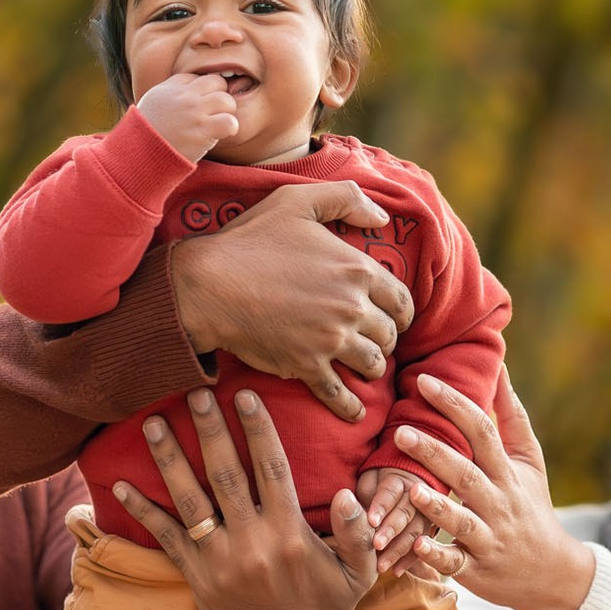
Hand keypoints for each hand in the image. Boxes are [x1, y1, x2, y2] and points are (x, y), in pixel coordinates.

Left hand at [111, 386, 376, 609]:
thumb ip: (357, 534)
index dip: (258, 429)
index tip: (245, 396)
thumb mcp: (356, 576)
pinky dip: (143, 511)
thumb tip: (349, 493)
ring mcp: (219, 562)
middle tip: (195, 392)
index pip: (273, 470)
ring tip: (152, 422)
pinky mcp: (197, 578)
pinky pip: (166, 538)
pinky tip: (122, 485)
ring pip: (190, 500)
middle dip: (209, 431)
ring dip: (169, 459)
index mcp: (290, 536)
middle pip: (225, 475)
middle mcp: (251, 544)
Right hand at [135, 72, 240, 159]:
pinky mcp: (203, 131)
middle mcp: (185, 96)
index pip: (199, 78)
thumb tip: (191, 85)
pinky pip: (230, 121)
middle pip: (217, 82)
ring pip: (226, 100)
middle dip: (219, 97)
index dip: (203, 92)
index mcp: (172, 87)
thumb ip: (171, 91)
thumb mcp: (153, 102)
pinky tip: (222, 134)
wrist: (141, 155)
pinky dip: (231, 128)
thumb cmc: (147, 132)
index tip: (198, 106)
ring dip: (227, 113)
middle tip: (213, 114)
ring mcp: (195, 112)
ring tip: (218, 124)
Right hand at [167, 184, 415, 421]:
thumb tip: (381, 217)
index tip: (392, 317)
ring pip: (372, 365)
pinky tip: (355, 411)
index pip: (401, 300)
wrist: (208, 285)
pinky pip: (340, 395)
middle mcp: (351, 307)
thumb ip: (345, 199)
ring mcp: (330, 341)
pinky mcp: (306, 367)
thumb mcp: (297, 201)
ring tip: (362, 365)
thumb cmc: (250, 240)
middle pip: (389, 335)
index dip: (400, 311)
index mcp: (357, 269)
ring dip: (371, 367)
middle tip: (373, 339)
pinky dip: (351, 406)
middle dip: (385, 338)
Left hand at [356, 468, 426, 572]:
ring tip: (381, 566)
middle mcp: (416, 496)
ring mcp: (424, 515)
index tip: (370, 521)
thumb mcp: (366, 485)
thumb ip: (362, 494)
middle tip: (376, 545)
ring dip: (399, 549)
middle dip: (391, 529)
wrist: (397, 492)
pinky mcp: (427, 532)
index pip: (390, 491)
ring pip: (415, 531)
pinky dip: (409, 560)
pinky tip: (395, 572)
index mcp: (397, 480)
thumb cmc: (373, 488)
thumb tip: (346, 502)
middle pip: (405, 512)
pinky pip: (420, 547)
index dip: (381, 505)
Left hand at [392, 367, 596, 609]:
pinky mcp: (477, 570)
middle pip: (466, 474)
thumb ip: (510, 415)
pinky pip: (455, 564)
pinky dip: (437, 557)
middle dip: (435, 453)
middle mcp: (498, 503)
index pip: (482, 432)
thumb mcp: (529, 460)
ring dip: (435, 507)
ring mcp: (488, 538)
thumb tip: (498, 366)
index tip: (423, 380)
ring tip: (409, 490)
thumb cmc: (532, 506)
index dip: (455, 405)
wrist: (553, 572)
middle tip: (401, 431)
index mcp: (507, 472)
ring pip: (461, 521)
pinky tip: (416, 547)